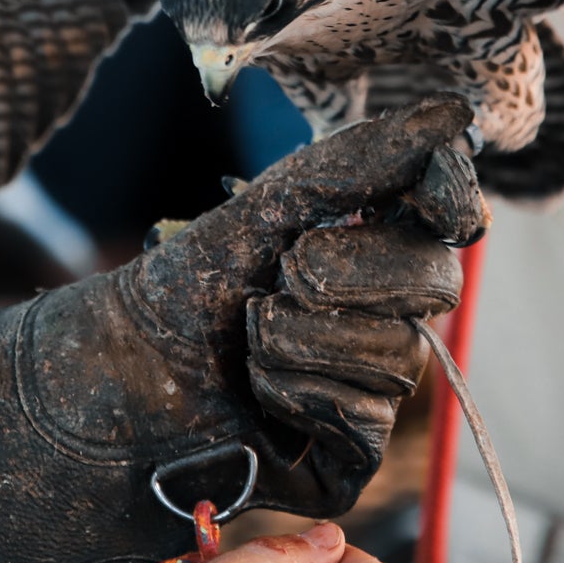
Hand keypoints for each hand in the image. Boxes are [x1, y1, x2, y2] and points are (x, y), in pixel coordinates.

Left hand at [0, 94, 485, 562]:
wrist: (111, 379)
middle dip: (345, 273)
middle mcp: (383, 314)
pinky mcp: (348, 453)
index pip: (450, 215)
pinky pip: (366, 420)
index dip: (450, 201)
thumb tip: (452, 109)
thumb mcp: (272, 204)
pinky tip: (258, 398)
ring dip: (301, 343)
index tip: (439, 202)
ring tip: (248, 340)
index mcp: (371, 246)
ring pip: (397, 357)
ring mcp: (370, 384)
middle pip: (436, 284)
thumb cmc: (182, 286)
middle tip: (278, 276)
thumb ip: (363, 157)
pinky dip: (298, 398)